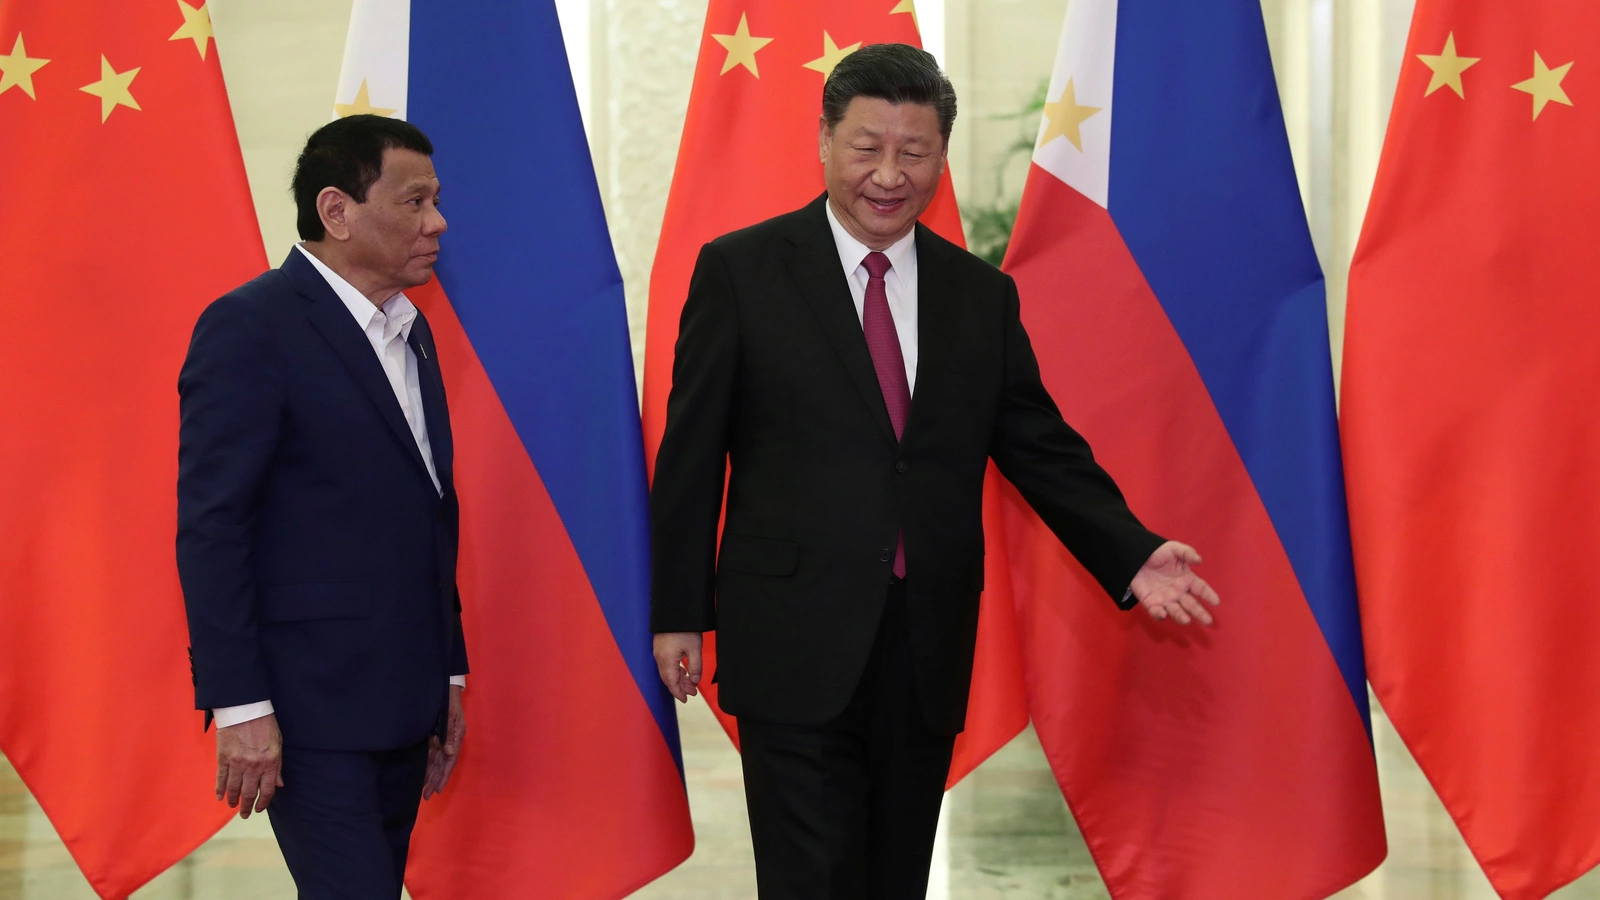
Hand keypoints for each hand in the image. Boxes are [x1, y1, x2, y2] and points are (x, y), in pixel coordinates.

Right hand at [216, 713, 282, 818]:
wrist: (245, 709)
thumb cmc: (265, 724)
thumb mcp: (278, 744)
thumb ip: (277, 766)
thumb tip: (279, 784)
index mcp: (270, 762)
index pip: (267, 790)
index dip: (263, 802)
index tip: (259, 809)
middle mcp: (254, 766)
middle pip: (248, 793)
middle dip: (246, 806)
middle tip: (244, 814)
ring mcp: (237, 763)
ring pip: (234, 788)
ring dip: (233, 800)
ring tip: (232, 806)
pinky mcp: (223, 758)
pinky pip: (221, 778)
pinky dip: (220, 789)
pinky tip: (220, 797)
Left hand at [424, 685, 465, 799]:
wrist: (444, 688)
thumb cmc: (449, 701)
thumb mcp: (452, 716)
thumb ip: (450, 734)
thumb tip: (449, 752)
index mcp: (456, 737)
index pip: (449, 761)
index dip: (444, 776)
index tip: (438, 789)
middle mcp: (449, 741)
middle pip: (442, 765)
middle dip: (435, 780)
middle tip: (427, 796)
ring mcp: (441, 739)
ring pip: (435, 762)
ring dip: (430, 776)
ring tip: (424, 791)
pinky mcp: (434, 736)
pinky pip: (430, 755)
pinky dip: (427, 766)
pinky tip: (423, 775)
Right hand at [653, 632, 702, 701]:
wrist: (674, 610)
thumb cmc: (684, 628)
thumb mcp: (694, 649)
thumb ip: (695, 667)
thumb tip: (694, 681)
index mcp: (667, 660)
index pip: (671, 682)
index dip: (678, 693)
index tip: (686, 699)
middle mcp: (659, 658)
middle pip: (668, 678)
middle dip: (680, 687)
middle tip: (693, 692)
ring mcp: (659, 652)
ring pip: (667, 672)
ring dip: (678, 679)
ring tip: (691, 683)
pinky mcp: (660, 647)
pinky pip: (666, 664)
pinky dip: (675, 671)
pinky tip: (683, 671)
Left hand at [1130, 540, 1220, 625]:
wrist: (1136, 555)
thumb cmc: (1158, 553)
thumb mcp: (1174, 549)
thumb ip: (1187, 553)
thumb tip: (1199, 560)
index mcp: (1186, 579)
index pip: (1201, 589)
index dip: (1208, 595)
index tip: (1216, 602)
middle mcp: (1178, 592)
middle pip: (1191, 605)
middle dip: (1199, 613)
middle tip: (1208, 621)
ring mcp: (1165, 599)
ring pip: (1175, 611)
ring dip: (1180, 616)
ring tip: (1186, 620)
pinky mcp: (1150, 603)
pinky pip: (1156, 612)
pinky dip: (1159, 614)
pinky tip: (1162, 614)